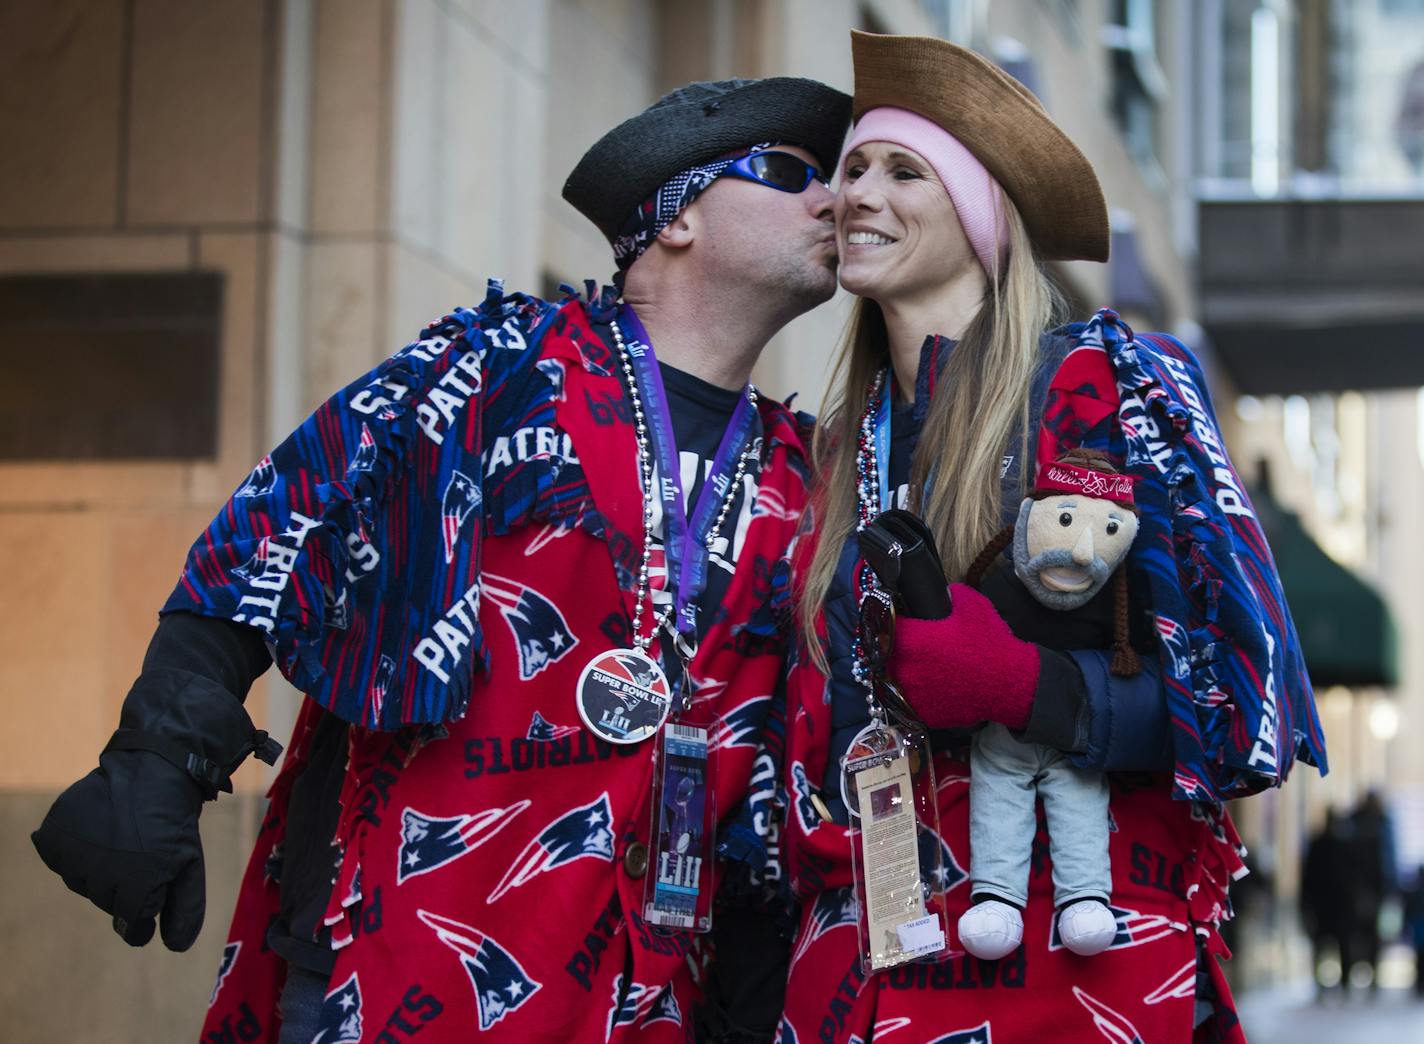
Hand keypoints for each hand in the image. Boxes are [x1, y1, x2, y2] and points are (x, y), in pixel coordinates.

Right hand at [31, 666, 279, 950]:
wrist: (152, 770)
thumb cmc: (174, 823)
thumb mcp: (189, 864)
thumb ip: (184, 908)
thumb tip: (175, 947)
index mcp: (139, 885)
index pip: (133, 926)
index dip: (142, 919)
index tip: (147, 903)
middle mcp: (102, 874)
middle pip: (107, 903)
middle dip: (125, 886)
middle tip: (140, 854)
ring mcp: (74, 854)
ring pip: (83, 882)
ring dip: (100, 868)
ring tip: (121, 838)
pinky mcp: (54, 835)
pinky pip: (61, 859)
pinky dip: (77, 849)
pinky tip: (99, 828)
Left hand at [887, 583, 1039, 730]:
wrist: (1009, 683)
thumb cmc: (989, 643)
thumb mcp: (973, 605)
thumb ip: (952, 594)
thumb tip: (944, 593)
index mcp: (910, 639)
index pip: (885, 626)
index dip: (894, 623)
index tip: (904, 623)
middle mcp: (904, 667)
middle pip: (887, 656)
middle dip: (897, 650)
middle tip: (915, 648)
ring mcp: (912, 694)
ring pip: (897, 681)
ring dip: (906, 674)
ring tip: (925, 669)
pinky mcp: (923, 714)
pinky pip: (913, 702)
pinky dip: (920, 696)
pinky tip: (935, 688)